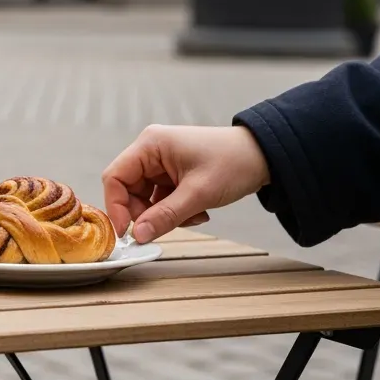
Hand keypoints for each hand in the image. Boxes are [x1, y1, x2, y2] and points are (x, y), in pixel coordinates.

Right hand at [101, 125, 270, 243]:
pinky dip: (175, 211)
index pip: (115, 176)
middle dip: (146, 213)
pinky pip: (160, 198)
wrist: (264, 156)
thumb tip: (138, 235)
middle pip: (128, 189)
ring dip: (164, 214)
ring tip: (193, 216)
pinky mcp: (172, 173)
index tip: (128, 232)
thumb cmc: (233, 163)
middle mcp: (151, 151)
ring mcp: (161, 162)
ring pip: (145, 198)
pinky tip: (198, 212)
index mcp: (150, 145)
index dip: (117, 206)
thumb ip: (165, 215)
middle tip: (166, 226)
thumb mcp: (198, 194)